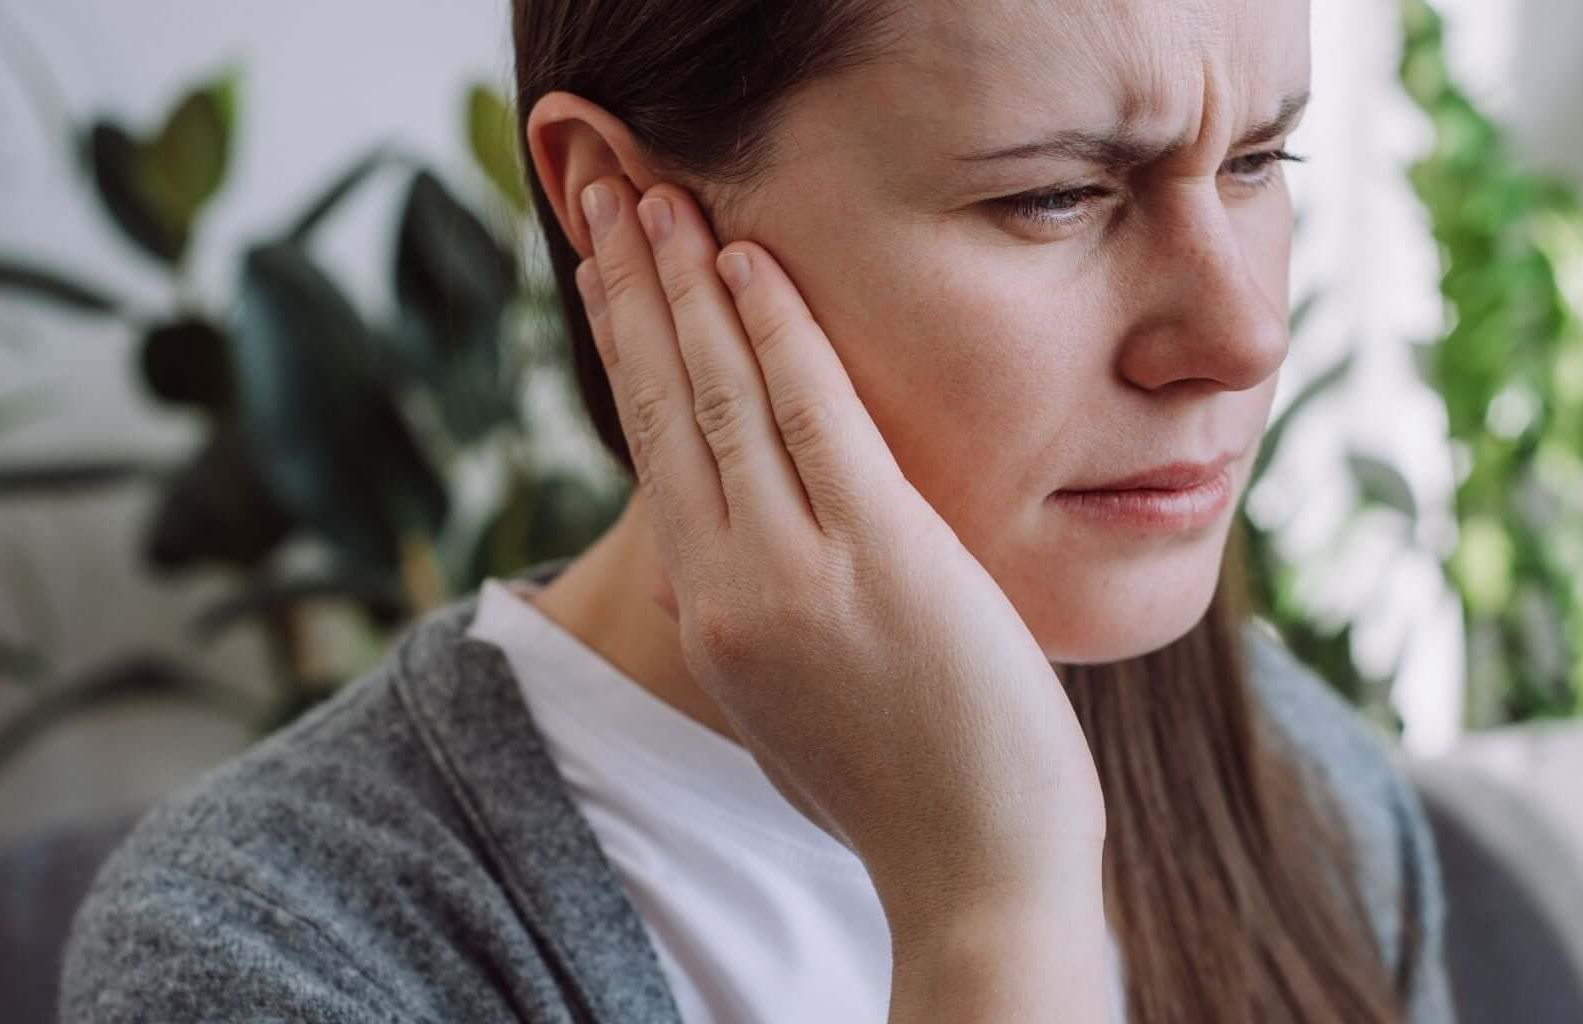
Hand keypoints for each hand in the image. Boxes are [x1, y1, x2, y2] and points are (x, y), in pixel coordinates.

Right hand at [574, 175, 1106, 909]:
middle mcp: (733, 586)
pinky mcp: (883, 558)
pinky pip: (818, 419)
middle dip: (633, 291)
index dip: (627, 350)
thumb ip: (760, 610)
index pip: (656, 453)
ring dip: (688, 286)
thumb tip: (742, 545)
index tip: (608, 271)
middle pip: (667, 409)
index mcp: (713, 616)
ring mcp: (801, 571)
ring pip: (726, 399)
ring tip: (660, 198)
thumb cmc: (904, 786)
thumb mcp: (798, 696)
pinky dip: (781, 333)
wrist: (975, 868)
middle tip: (607, 196)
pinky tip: (753, 262)